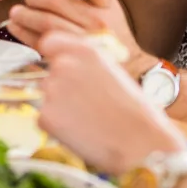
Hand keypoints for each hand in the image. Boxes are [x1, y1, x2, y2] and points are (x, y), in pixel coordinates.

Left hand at [8, 0, 149, 75]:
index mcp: (107, 4)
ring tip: (15, 13)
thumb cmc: (105, 32)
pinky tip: (16, 27)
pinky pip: (41, 43)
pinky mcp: (69, 57)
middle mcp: (99, 22)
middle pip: (58, 0)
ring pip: (47, 22)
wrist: (123, 66)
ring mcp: (84, 41)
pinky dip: (24, 33)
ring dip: (25, 15)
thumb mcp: (103, 8)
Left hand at [36, 31, 186, 174]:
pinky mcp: (45, 116)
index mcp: (84, 51)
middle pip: (49, 75)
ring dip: (59, 110)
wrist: (142, 144)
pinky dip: (57, 129)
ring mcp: (52, 90)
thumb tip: (68, 67)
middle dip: (61, 90)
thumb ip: (87, 65)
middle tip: (84, 108)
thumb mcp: (113, 73)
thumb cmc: (136, 113)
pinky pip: (44, 120)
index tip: (61, 70)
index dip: (53, 57)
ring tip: (87, 123)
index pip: (49, 43)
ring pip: (46, 98)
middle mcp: (64, 64)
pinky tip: (81, 134)